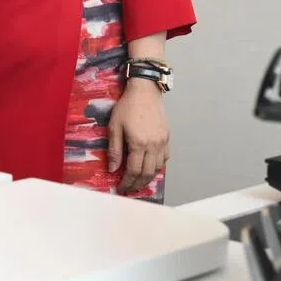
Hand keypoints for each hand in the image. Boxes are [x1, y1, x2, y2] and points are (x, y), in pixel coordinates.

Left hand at [107, 79, 168, 194]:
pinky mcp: (167, 138)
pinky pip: (165, 159)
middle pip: (147, 173)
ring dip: (148, 178)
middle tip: (129, 189)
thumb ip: (114, 149)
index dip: (127, 182)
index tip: (121, 187)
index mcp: (138, 143)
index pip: (133, 171)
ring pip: (158, 168)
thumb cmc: (127, 107)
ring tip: (138, 182)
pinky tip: (150, 169)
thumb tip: (113, 169)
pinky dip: (157, 167)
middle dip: (137, 184)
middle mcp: (153, 146)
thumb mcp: (115, 126)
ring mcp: (162, 142)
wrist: (145, 91)